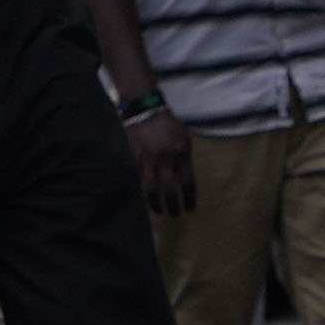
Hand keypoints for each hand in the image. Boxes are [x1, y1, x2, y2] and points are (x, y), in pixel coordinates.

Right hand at [116, 98, 191, 216]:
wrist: (144, 110)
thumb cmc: (168, 124)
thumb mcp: (184, 138)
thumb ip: (185, 158)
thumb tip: (184, 178)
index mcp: (181, 152)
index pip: (188, 182)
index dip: (189, 198)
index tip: (190, 209)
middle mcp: (165, 158)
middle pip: (170, 189)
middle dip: (173, 205)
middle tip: (175, 215)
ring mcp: (148, 160)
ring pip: (151, 188)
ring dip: (156, 203)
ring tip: (159, 212)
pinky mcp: (133, 159)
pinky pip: (138, 180)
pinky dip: (142, 192)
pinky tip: (144, 199)